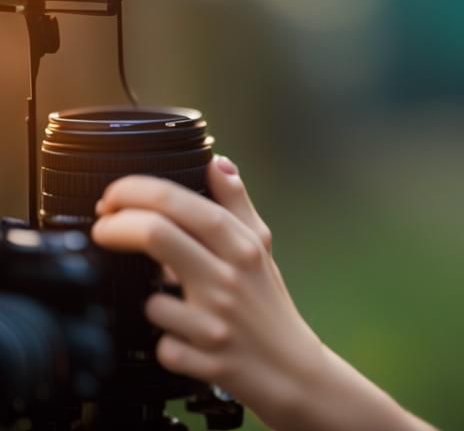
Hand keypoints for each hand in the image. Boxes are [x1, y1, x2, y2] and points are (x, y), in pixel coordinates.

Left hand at [91, 155, 323, 428]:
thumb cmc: (269, 304)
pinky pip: (162, 346)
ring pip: (152, 300)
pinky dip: (166, 343)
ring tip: (167, 302)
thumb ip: (237, 203)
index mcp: (243, 247)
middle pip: (157, 235)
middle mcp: (229, 280)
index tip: (115, 196)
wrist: (291, 370)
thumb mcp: (261, 246)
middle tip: (102, 225)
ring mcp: (216, 323)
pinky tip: (184, 338)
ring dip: (152, 302)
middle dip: (117, 225)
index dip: (138, 191)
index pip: (182, 203)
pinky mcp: (206, 363)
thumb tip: (217, 162)